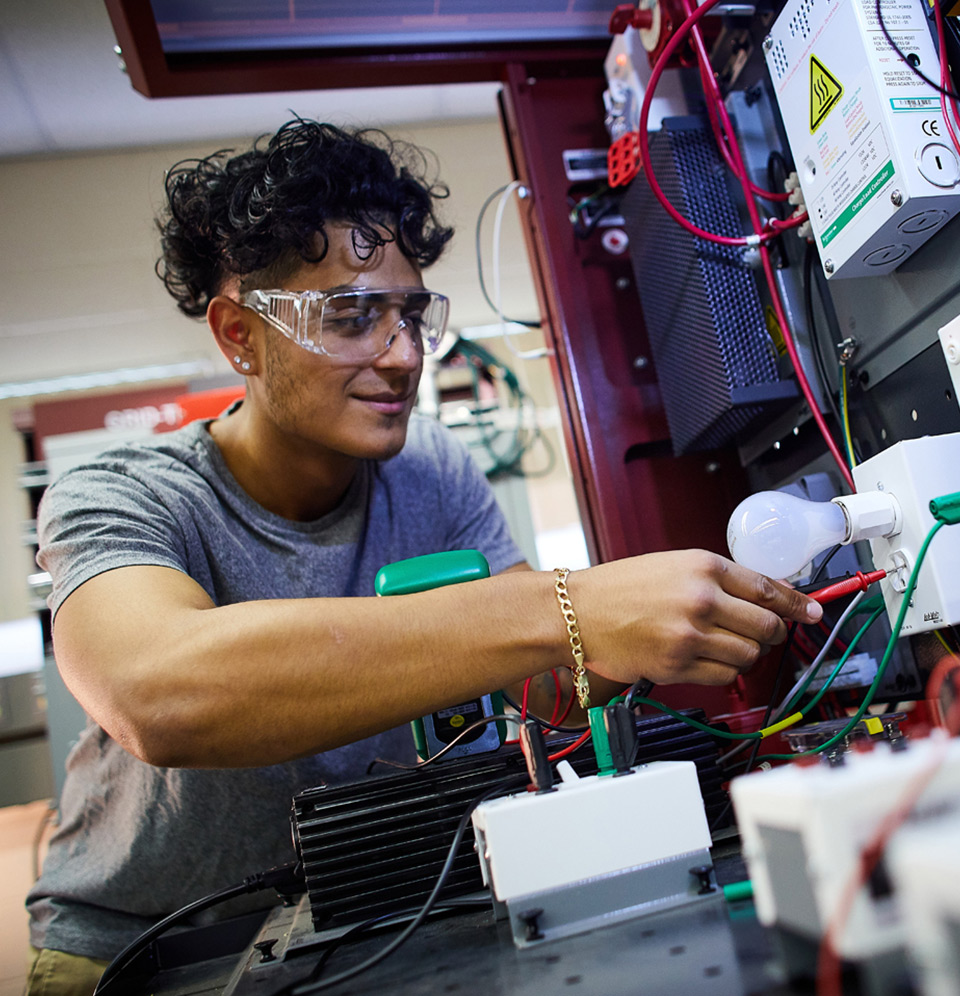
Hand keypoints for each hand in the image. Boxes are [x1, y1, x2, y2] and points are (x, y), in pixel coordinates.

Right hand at [567, 550, 821, 687]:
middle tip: (762, 633)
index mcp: (702, 566)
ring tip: (725, 646)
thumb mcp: (673, 565)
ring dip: (745, 654)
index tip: (813, 612)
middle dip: (771, 633)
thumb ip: (719, 579)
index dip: (797, 604)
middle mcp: (701, 598)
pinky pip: (724, 675)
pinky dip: (723, 671)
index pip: (768, 587)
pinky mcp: (677, 664)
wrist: (578, 612)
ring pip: (749, 655)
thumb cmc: (620, 587)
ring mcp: (690, 633)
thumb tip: (768, 597)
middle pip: (766, 625)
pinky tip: (705, 659)